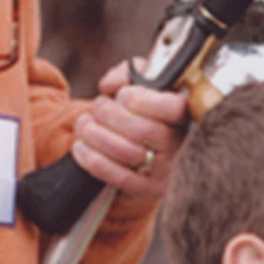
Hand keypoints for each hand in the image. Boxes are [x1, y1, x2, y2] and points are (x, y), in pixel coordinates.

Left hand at [70, 62, 187, 203]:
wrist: (136, 152)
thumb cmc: (138, 112)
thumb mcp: (138, 84)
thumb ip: (128, 74)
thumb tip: (112, 84)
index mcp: (183, 114)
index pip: (173, 108)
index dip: (143, 100)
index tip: (123, 96)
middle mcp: (179, 143)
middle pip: (143, 130)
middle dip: (110, 115)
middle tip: (97, 107)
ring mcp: (166, 170)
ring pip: (128, 153)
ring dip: (96, 135)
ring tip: (84, 125)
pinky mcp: (150, 190)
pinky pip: (119, 177)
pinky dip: (93, 160)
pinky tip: (80, 147)